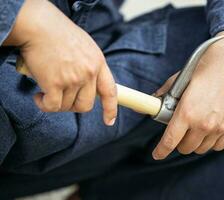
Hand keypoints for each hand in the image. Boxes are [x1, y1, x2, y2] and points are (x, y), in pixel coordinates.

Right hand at [4, 0, 116, 124]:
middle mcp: (88, 73)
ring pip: (67, 106)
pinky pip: (52, 106)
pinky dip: (44, 105)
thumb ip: (91, 65)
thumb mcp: (86, 47)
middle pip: (86, 105)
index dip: (111, 109)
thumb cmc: (59, 33)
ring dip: (56, 103)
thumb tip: (90, 84)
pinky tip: (38, 97)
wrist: (39, 26)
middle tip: (62, 98)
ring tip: (46, 91)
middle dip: (74, 106)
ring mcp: (73, 79)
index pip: (110, 91)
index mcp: (98, 63)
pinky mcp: (55, 84)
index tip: (109, 121)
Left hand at [152, 31, 223, 158]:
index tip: (157, 154)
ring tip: (193, 131)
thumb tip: (145, 106)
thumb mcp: (177, 81)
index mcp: (186, 112)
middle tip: (179, 133)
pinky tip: (207, 132)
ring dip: (194, 143)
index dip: (161, 151)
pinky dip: (210, 142)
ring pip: (200, 149)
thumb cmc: (201, 70)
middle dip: (178, 142)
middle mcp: (202, 123)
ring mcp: (218, 126)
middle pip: (185, 148)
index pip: (170, 141)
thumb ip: (162, 96)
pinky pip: (218, 146)